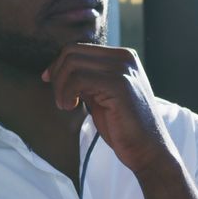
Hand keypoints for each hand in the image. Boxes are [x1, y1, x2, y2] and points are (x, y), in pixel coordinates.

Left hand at [41, 44, 171, 173]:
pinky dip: (67, 93)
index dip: (57, 66)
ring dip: (60, 87)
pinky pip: (78, 79)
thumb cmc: (122, 126)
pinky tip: (72, 107)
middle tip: (60, 100)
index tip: (50, 82)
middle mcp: (125, 57)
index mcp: (122, 56)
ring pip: (72, 64)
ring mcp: (123, 69)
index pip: (77, 48)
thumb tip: (56, 67)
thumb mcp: (102, 94)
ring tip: (66, 106)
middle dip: (57, 75)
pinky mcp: (119, 85)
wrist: (148, 150)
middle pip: (71, 52)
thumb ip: (87, 78)